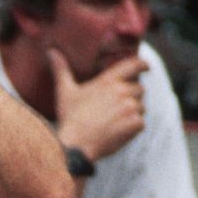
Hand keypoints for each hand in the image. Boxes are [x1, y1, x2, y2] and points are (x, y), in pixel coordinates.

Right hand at [51, 47, 146, 163]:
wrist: (76, 145)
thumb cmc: (70, 118)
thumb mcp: (65, 92)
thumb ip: (61, 70)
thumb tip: (51, 52)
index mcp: (108, 80)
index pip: (133, 64)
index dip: (142, 64)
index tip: (147, 67)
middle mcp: (122, 91)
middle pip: (139, 89)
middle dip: (132, 97)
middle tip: (117, 109)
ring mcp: (130, 107)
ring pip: (141, 107)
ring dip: (132, 113)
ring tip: (115, 122)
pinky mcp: (134, 124)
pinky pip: (140, 123)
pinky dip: (133, 129)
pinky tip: (118, 133)